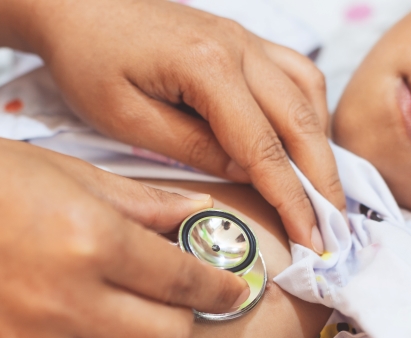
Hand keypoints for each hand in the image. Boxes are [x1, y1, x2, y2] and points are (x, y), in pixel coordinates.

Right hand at [0, 130, 247, 337]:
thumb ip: (141, 200)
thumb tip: (197, 209)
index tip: (232, 289)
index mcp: (93, 240)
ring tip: (119, 333)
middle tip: (165, 302)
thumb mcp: (67, 171)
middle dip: (180, 320)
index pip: (186, 281)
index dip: (221, 286)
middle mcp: (69, 299)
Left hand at [24, 0, 344, 252]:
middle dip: (323, 181)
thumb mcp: (126, 117)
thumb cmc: (89, 59)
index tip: (311, 240)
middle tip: (333, 228)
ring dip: (321, 145)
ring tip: (322, 191)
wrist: (77, 5)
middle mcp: (240, 47)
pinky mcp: (242, 41)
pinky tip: (304, 139)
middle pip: (301, 122)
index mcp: (209, 68)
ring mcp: (246, 39)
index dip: (292, 199)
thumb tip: (246, 173)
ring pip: (309, 94)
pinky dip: (309, 112)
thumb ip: (192, 148)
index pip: (264, 148)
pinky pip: (296, 74)